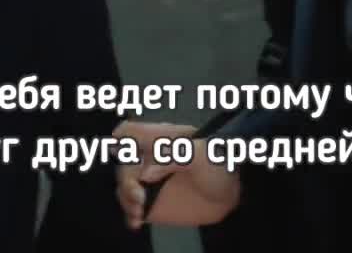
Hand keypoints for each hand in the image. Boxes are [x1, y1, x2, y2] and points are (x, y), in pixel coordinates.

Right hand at [113, 121, 240, 228]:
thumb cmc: (220, 163)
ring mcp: (150, 182)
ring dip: (126, 198)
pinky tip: (137, 220)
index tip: (119, 152)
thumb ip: (173, 159)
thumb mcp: (201, 154)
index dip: (121, 138)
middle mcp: (150, 159)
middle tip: (139, 196)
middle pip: (124, 164)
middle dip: (126, 180)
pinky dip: (130, 214)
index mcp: (160, 139)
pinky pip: (133, 208)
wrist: (231, 192)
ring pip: (124, 186)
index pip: (131, 132)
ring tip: (139, 210)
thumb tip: (146, 174)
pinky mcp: (153, 202)